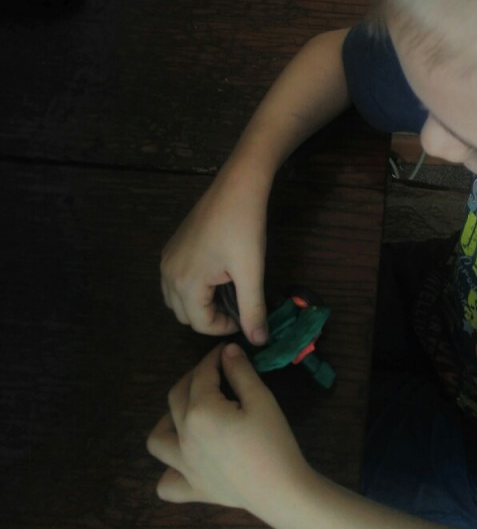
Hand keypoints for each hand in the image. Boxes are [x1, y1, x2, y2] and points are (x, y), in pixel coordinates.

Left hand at [147, 344, 312, 526]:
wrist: (281, 490)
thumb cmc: (274, 442)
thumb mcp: (262, 400)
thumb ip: (241, 372)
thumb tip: (228, 351)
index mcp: (200, 411)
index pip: (202, 374)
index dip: (213, 357)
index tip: (225, 350)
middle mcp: (184, 436)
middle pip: (177, 396)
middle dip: (193, 377)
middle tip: (215, 373)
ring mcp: (183, 465)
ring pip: (158, 439)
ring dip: (167, 421)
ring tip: (188, 414)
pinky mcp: (192, 489)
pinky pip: (166, 484)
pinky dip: (170, 472)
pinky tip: (186, 464)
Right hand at [160, 168, 269, 343]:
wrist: (237, 186)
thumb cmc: (244, 229)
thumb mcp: (251, 272)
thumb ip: (252, 310)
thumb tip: (258, 341)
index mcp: (184, 283)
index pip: (201, 325)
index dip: (226, 327)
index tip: (247, 315)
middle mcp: (167, 273)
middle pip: (185, 316)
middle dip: (211, 317)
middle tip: (238, 304)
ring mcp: (167, 259)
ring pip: (177, 300)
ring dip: (200, 304)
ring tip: (228, 290)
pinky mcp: (172, 247)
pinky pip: (175, 281)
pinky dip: (192, 288)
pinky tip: (217, 275)